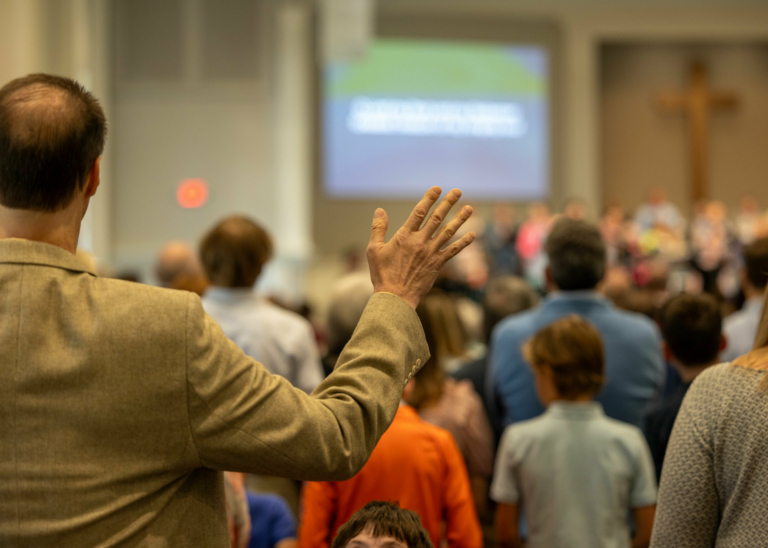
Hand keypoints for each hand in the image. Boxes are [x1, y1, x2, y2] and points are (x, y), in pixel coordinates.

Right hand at [367, 187, 474, 308]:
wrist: (395, 297)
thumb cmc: (382, 274)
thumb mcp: (373, 249)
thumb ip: (378, 228)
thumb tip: (380, 210)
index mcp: (404, 236)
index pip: (419, 212)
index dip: (429, 198)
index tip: (438, 189)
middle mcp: (420, 241)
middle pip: (437, 217)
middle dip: (448, 203)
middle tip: (458, 191)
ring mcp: (430, 253)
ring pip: (448, 232)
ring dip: (460, 219)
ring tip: (470, 208)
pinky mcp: (437, 264)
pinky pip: (453, 251)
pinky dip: (463, 243)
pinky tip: (473, 235)